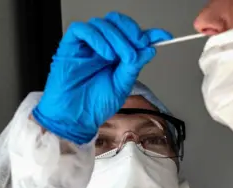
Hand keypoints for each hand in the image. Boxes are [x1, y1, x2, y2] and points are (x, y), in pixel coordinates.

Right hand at [32, 12, 172, 144]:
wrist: (75, 119)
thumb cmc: (94, 106)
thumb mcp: (122, 86)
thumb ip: (134, 66)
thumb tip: (149, 49)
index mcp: (115, 55)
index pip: (131, 36)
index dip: (148, 33)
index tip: (163, 36)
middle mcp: (101, 47)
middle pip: (117, 23)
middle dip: (130, 31)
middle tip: (138, 45)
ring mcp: (85, 46)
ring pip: (101, 24)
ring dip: (116, 37)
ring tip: (119, 57)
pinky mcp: (70, 46)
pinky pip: (81, 30)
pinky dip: (97, 37)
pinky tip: (105, 54)